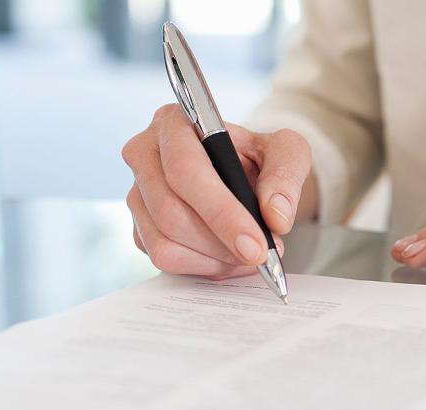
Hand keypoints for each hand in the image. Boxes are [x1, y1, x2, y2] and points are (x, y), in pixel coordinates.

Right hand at [122, 104, 316, 278]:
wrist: (245, 175)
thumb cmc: (260, 157)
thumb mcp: (287, 152)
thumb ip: (287, 176)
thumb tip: (276, 218)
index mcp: (174, 124)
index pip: (186, 171)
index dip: (221, 213)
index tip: (257, 246)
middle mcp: (144, 156)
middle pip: (171, 213)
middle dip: (222, 244)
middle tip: (262, 256)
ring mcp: (138, 195)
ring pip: (165, 244)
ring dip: (215, 260)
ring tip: (250, 255)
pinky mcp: (140, 228)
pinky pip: (166, 260)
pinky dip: (205, 268)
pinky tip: (231, 258)